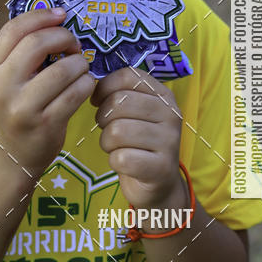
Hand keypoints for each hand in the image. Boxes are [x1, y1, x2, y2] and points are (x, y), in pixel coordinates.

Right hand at [0, 9, 94, 177]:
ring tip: (80, 69)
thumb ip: (22, 54)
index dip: (40, 16)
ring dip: (80, 63)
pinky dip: (87, 84)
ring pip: (63, 69)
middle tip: (73, 45)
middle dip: (64, 37)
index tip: (61, 14)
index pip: (13, 30)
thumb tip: (55, 20)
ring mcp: (24, 107)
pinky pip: (77, 92)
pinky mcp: (47, 124)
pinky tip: (85, 86)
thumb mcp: (6, 82)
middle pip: (37, 43)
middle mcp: (4, 87)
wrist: (10, 159)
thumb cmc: (14, 112)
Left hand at [91, 67, 183, 207]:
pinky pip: (121, 158)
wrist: (158, 184)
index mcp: (164, 95)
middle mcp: (171, 114)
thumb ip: (120, 93)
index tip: (98, 101)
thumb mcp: (135, 113)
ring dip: (107, 142)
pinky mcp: (161, 168)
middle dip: (103, 118)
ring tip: (117, 147)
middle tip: (109, 130)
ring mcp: (169, 141)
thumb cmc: (139, 143)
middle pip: (118, 102)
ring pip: (116, 131)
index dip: (105, 87)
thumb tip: (91, 82)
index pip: (128, 76)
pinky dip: (114, 162)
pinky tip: (125, 164)